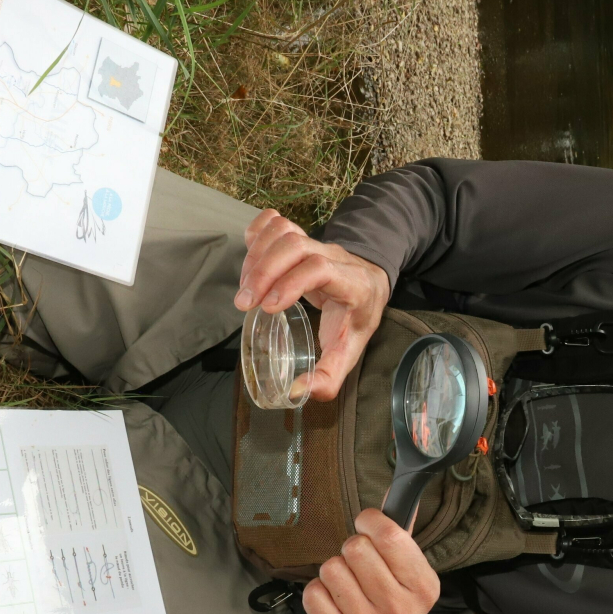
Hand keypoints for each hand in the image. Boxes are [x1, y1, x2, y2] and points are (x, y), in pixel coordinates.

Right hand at [237, 209, 391, 401]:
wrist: (369, 282)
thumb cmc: (356, 316)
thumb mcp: (350, 349)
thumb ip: (329, 375)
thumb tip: (297, 392)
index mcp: (353, 284)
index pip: (320, 269)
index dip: (291, 283)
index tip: (269, 308)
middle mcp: (336, 257)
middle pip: (297, 246)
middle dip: (264, 271)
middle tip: (244, 303)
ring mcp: (317, 241)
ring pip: (284, 231)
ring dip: (256, 256)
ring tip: (245, 287)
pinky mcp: (300, 234)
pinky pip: (275, 221)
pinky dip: (256, 232)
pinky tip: (249, 255)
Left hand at [303, 509, 439, 613]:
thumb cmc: (390, 603)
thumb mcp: (408, 573)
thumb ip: (400, 532)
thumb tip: (396, 491)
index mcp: (423, 587)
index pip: (390, 536)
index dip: (370, 522)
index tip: (367, 526)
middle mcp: (400, 609)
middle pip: (355, 548)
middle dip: (351, 550)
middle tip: (358, 566)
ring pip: (331, 568)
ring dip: (333, 572)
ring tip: (346, 587)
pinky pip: (313, 593)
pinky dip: (318, 593)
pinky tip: (332, 604)